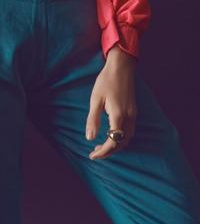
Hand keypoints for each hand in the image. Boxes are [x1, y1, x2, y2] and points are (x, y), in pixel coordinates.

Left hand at [86, 45, 136, 159]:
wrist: (121, 67)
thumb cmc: (105, 81)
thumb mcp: (95, 100)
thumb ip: (93, 120)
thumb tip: (89, 138)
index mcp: (118, 116)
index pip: (113, 142)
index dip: (103, 152)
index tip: (92, 156)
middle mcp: (129, 118)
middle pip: (121, 143)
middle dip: (109, 151)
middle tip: (94, 153)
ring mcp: (133, 115)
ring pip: (127, 139)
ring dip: (115, 145)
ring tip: (101, 146)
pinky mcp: (134, 111)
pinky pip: (129, 131)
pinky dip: (121, 138)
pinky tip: (110, 134)